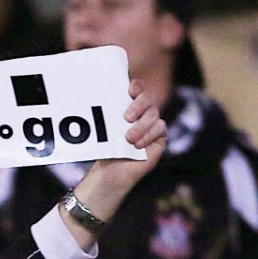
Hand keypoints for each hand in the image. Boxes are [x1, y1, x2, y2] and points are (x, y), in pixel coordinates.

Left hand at [65, 80, 167, 222]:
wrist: (111, 172)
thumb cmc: (106, 150)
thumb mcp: (104, 129)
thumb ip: (107, 113)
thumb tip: (97, 97)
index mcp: (129, 106)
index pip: (137, 89)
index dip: (136, 86)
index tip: (130, 89)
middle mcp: (142, 113)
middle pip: (148, 99)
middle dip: (138, 105)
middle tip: (126, 117)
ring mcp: (152, 124)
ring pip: (154, 114)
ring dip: (141, 125)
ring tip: (128, 139)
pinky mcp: (159, 136)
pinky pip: (160, 127)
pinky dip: (148, 135)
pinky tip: (138, 145)